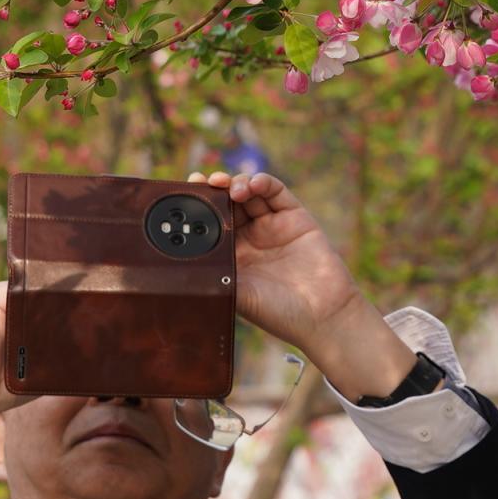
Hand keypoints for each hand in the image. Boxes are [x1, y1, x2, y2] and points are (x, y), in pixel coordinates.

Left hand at [195, 171, 414, 401]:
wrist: (323, 316)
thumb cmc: (279, 313)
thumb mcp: (238, 295)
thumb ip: (213, 276)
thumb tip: (174, 268)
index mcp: (233, 257)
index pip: (210, 225)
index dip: (198, 208)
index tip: (185, 195)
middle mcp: (251, 239)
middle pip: (228, 204)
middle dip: (214, 190)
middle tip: (203, 182)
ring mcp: (273, 226)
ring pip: (250, 194)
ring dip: (237, 184)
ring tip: (230, 187)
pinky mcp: (296, 217)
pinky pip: (277, 193)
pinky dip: (263, 183)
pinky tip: (253, 184)